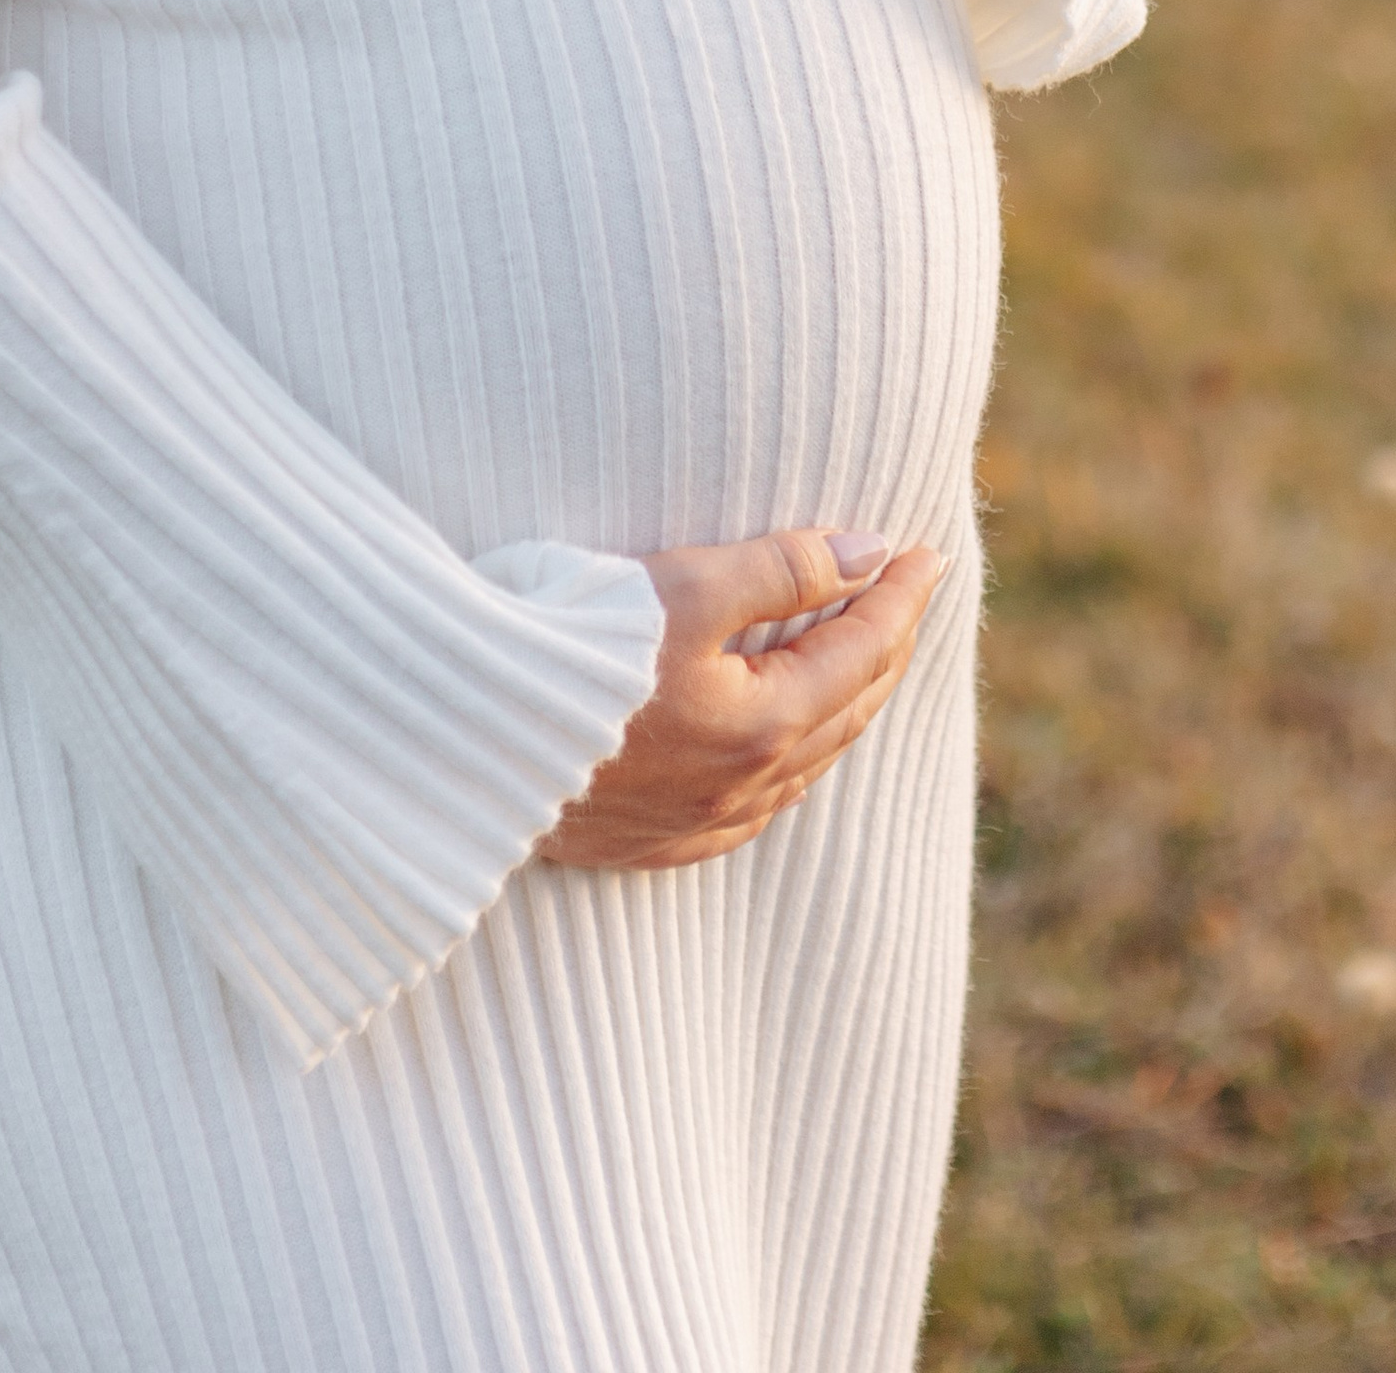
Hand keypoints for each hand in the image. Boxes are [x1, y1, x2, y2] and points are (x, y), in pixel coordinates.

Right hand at [535, 529, 947, 869]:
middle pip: (846, 710)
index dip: (899, 595)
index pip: (861, 650)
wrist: (467, 735)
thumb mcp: (682, 585)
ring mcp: (700, 824)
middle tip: (905, 593)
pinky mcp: (653, 842)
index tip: (928, 553)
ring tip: (860, 655)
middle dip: (884, 645)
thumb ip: (783, 569)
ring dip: (843, 702)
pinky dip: (790, 762)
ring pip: (806, 763)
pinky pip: (756, 808)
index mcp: (764, 724)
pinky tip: (786, 750)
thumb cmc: (571, 645)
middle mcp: (745, 789)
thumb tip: (871, 551)